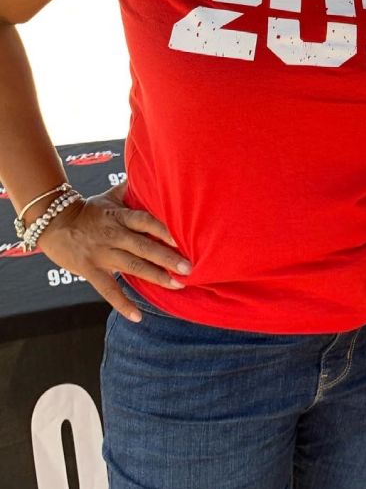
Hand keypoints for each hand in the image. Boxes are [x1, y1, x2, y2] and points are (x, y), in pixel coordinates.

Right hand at [35, 181, 191, 322]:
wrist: (52, 223)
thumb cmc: (87, 210)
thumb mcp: (109, 196)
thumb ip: (131, 189)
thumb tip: (151, 172)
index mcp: (120, 216)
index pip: (145, 221)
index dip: (163, 229)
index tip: (182, 239)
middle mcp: (114, 235)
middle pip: (143, 247)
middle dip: (168, 258)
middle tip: (189, 268)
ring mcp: (102, 254)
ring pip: (132, 267)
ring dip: (155, 277)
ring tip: (177, 285)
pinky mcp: (90, 270)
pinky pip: (108, 290)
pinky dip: (122, 304)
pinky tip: (137, 316)